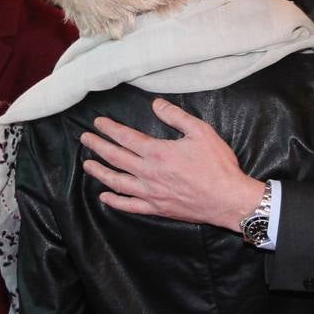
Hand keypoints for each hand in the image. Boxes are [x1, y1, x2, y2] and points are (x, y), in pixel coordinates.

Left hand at [79, 98, 263, 228]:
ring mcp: (150, 193)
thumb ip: (176, 117)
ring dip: (100, 172)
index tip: (98, 123)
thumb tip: (156, 105)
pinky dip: (114, 201)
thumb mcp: (201, 131)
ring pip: (117, 182)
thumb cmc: (217, 165)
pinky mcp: (156, 208)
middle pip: (116, 158)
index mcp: (158, 152)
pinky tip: (104, 196)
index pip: (126, 137)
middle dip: (98, 146)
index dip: (110, 129)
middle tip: (85, 139)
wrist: (228, 199)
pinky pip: (129, 205)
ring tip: (87, 165)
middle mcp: (148, 173)